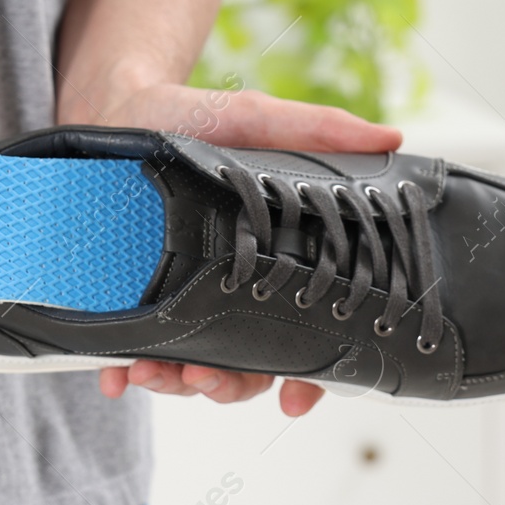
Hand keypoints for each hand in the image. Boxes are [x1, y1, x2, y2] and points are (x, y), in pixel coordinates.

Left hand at [80, 82, 402, 416]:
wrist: (115, 107)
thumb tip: (390, 137)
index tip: (295, 397)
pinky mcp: (129, 299)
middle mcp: (228, 288)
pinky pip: (128, 352)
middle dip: (227, 384)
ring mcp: (178, 298)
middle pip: (244, 367)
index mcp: (270, 261)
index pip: (302, 333)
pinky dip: (120, 371)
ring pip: (190, 368)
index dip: (307, 375)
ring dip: (174, 382)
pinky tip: (114, 373)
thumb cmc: (190, 118)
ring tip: (152, 372)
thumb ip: (318, 131)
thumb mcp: (255, 120)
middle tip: (206, 376)